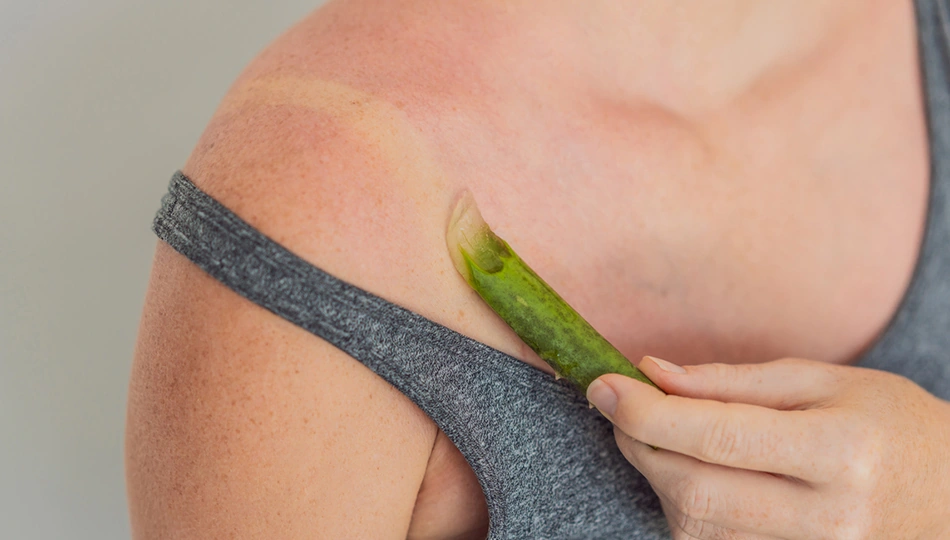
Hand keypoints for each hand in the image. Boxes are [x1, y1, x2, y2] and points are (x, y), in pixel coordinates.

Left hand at [586, 356, 949, 538]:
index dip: (645, 411)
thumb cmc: (890, 426)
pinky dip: (687, 510)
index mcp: (840, 453)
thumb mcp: (822, 382)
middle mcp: (828, 520)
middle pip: (693, 490)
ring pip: (694, 527)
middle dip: (640, 444)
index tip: (603, 385)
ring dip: (660, 478)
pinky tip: (702, 478)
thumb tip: (651, 372)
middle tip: (625, 408)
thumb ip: (730, 381)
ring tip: (675, 440)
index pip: (716, 437)